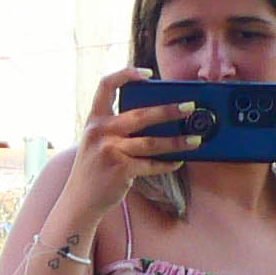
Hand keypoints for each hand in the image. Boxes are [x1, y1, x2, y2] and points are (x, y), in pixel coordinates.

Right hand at [54, 70, 199, 236]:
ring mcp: (109, 151)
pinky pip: (150, 164)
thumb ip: (118, 127)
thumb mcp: (97, 141)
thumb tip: (158, 118)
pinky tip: (178, 161)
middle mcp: (100, 131)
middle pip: (140, 115)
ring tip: (195, 139)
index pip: (106, 85)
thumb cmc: (96, 168)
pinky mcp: (119, 170)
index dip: (126, 74)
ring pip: (150, 142)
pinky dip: (167, 164)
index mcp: (95, 119)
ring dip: (177, 141)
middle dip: (169, 110)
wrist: (80, 200)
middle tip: (189, 107)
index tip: (148, 74)